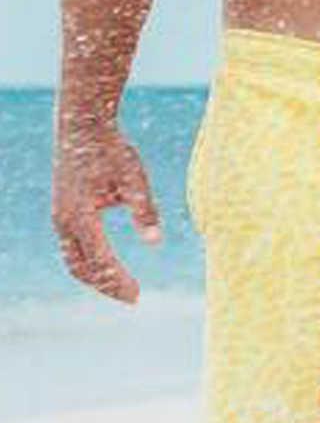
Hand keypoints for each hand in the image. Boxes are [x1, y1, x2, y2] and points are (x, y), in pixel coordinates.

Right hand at [51, 125, 161, 303]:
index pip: (100, 261)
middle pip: (82, 268)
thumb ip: (145, 211)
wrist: (83, 124)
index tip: (138, 295)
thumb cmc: (112, 150)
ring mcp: (60, 216)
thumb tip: (155, 243)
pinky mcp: (62, 211)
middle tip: (133, 298)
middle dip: (106, 286)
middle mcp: (64, 220)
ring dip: (96, 277)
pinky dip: (89, 262)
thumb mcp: (135, 178)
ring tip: (123, 287)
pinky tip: (109, 265)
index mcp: (81, 216)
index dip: (118, 281)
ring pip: (73, 260)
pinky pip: (72, 247)